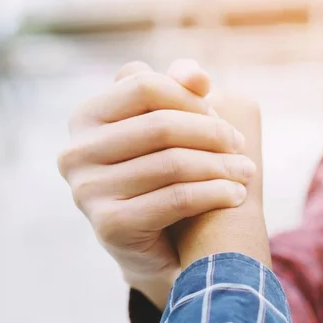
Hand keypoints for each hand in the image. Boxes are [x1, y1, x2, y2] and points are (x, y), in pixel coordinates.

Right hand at [57, 60, 256, 307]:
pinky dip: (215, 193)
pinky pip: (177, 198)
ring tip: (246, 171)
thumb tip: (199, 77)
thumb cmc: (167, 176)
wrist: (161, 245)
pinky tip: (236, 195)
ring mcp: (87, 190)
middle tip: (241, 146)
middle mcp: (76, 151)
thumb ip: (180, 92)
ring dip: (222, 166)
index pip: (144, 85)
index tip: (220, 114)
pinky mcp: (109, 225)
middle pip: (161, 125)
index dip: (190, 98)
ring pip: (173, 163)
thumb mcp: (171, 129)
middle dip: (212, 133)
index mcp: (86, 117)